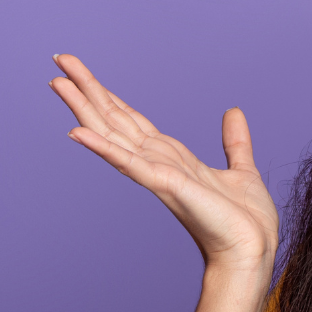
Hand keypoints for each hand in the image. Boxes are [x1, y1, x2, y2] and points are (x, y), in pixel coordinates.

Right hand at [49, 54, 278, 273]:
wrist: (253, 251)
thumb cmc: (244, 222)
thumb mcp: (241, 170)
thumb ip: (234, 142)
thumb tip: (233, 112)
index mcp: (172, 158)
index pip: (131, 119)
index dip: (107, 95)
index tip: (82, 73)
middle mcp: (158, 163)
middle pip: (114, 119)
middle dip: (87, 90)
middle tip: (59, 60)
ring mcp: (157, 174)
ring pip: (112, 134)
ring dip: (84, 108)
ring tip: (58, 82)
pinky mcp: (166, 186)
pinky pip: (129, 163)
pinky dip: (103, 147)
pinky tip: (77, 132)